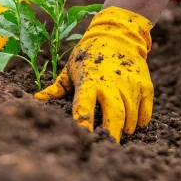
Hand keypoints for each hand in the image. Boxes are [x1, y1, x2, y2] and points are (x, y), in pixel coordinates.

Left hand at [35, 7, 153, 141]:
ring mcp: (131, 85)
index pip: (85, 107)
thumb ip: (55, 89)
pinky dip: (139, 123)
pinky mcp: (146, 86)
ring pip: (131, 119)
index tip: (83, 138)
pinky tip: (131, 123)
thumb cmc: (89, 53)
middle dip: (111, 136)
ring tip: (118, 133)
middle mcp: (112, 83)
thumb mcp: (70, 69)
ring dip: (124, 130)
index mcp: (89, 81)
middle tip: (106, 146)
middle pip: (114, 117)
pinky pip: (145, 115)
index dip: (83, 125)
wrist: (119, 33)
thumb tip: (34, 100)